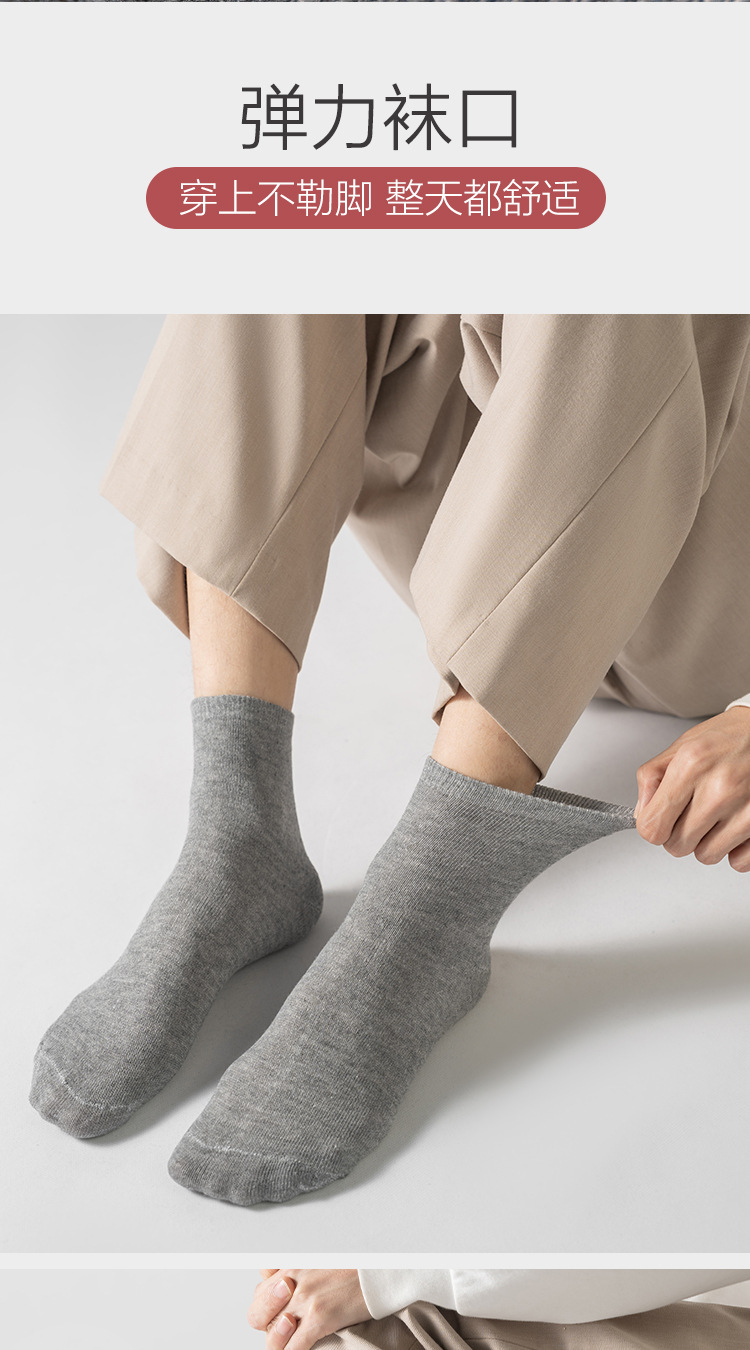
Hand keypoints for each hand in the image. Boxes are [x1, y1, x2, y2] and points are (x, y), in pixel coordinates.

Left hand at [248, 1270, 368, 1349]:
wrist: (379, 1272)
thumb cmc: (352, 1267)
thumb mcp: (315, 1260)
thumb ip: (292, 1271)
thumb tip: (275, 1279)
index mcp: (290, 1266)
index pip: (260, 1291)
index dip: (266, 1308)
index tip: (277, 1314)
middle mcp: (293, 1281)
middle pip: (258, 1312)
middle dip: (264, 1325)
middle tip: (281, 1329)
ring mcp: (305, 1299)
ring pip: (274, 1334)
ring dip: (278, 1343)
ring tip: (288, 1344)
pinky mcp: (319, 1317)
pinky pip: (294, 1347)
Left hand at [635, 707, 749, 869]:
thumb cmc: (730, 737)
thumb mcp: (682, 745)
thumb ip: (653, 777)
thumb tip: (642, 813)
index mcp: (693, 764)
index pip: (653, 826)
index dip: (652, 826)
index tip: (659, 819)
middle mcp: (720, 788)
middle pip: (677, 846)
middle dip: (679, 833)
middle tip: (691, 812)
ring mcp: (746, 809)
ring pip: (706, 855)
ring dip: (706, 841)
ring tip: (715, 816)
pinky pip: (738, 861)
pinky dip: (734, 849)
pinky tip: (734, 826)